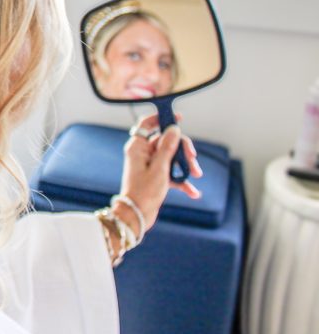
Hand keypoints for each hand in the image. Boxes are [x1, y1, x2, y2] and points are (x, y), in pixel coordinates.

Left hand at [117, 113, 202, 235]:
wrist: (137, 215)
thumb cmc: (144, 192)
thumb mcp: (160, 168)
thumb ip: (167, 147)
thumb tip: (173, 128)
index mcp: (137, 147)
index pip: (147, 124)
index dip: (161, 118)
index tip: (178, 118)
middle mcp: (143, 154)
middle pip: (167, 141)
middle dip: (182, 149)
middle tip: (192, 159)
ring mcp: (150, 165)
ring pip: (173, 157)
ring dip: (186, 166)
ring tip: (196, 175)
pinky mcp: (156, 177)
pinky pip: (173, 173)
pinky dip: (183, 181)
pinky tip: (193, 192)